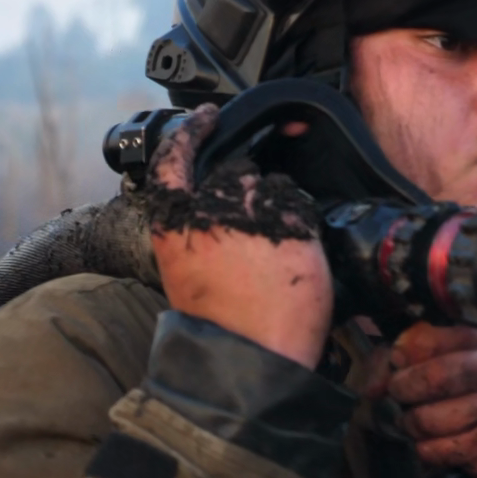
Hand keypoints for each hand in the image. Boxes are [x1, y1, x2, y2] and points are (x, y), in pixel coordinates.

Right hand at [146, 106, 333, 368]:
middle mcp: (211, 207)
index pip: (175, 157)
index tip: (207, 117)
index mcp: (173, 220)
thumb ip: (198, 232)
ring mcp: (254, 212)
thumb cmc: (215, 327)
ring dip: (277, 209)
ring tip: (276, 255)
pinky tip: (295, 254)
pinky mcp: (296, 225)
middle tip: (259, 228)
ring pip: (273, 185)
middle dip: (248, 193)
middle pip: (235, 171)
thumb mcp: (184, 272)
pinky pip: (303, 205)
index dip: (191, 130)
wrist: (246, 360)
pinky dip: (302, 225)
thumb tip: (220, 215)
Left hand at [385, 324, 476, 477]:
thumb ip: (416, 366)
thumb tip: (372, 383)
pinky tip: (441, 447)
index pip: (431, 339)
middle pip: (432, 377)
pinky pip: (436, 449)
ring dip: (413, 426)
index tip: (396, 366)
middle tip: (402, 399)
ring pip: (427, 419)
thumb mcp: (467, 376)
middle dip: (403, 390)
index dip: (402, 355)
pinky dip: (427, 451)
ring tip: (423, 425)